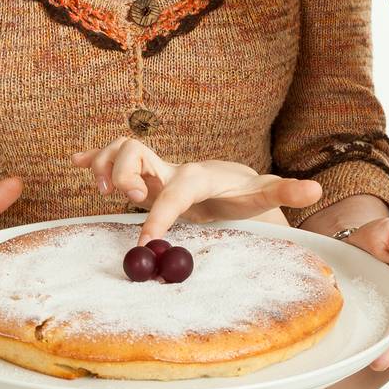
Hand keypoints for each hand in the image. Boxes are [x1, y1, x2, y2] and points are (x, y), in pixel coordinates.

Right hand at [70, 138, 320, 243]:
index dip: (161, 212)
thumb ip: (286, 191)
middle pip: (137, 149)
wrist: (232, 182)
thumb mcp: (265, 195)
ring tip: (101, 187)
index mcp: (199, 174)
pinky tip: (73, 162)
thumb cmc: (246, 192)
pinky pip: (111, 158)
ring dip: (104, 162)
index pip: (176, 188)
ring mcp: (154, 167)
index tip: (147, 240)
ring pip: (120, 148)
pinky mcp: (143, 174)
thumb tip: (314, 188)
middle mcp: (171, 165)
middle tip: (124, 197)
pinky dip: (91, 157)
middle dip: (124, 170)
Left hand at [339, 218, 388, 370]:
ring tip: (371, 362)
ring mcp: (381, 321)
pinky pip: (362, 341)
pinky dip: (358, 350)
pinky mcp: (360, 326)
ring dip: (379, 355)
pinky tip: (351, 355)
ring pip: (384, 343)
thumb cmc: (378, 238)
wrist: (346, 244)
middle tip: (383, 358)